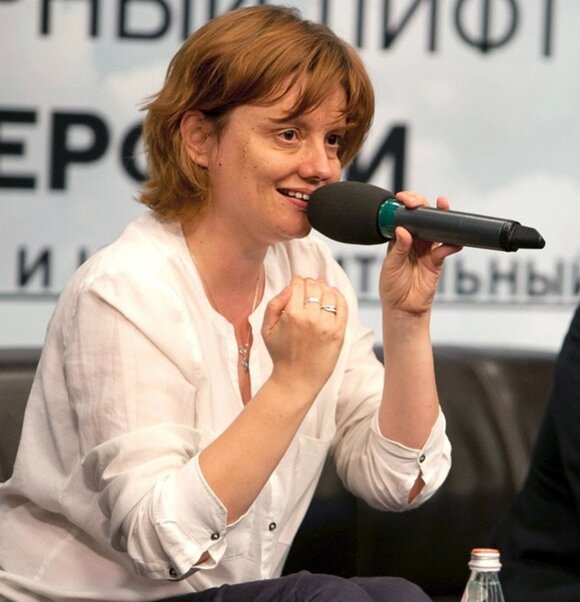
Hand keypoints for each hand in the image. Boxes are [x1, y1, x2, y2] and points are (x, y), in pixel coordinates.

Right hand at [262, 276, 346, 397]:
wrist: (296, 380)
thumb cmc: (280, 355)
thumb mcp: (267, 329)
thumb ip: (274, 304)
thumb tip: (289, 287)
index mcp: (291, 315)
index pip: (298, 284)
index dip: (297, 280)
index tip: (296, 283)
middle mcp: (310, 318)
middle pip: (314, 286)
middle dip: (310, 283)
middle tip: (308, 287)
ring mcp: (327, 325)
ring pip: (329, 293)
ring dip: (324, 288)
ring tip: (320, 292)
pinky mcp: (339, 333)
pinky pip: (343, 306)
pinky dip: (339, 297)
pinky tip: (333, 296)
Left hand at [380, 192, 461, 315]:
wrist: (403, 308)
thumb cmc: (392, 287)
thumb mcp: (391, 266)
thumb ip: (398, 249)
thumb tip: (403, 229)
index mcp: (398, 240)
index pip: (403, 217)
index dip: (405, 206)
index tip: (404, 199)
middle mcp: (413, 242)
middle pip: (422, 218)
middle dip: (423, 206)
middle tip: (421, 203)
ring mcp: (426, 250)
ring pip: (436, 229)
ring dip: (442, 218)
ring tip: (443, 207)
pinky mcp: (437, 261)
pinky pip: (446, 249)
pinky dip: (451, 244)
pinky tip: (454, 241)